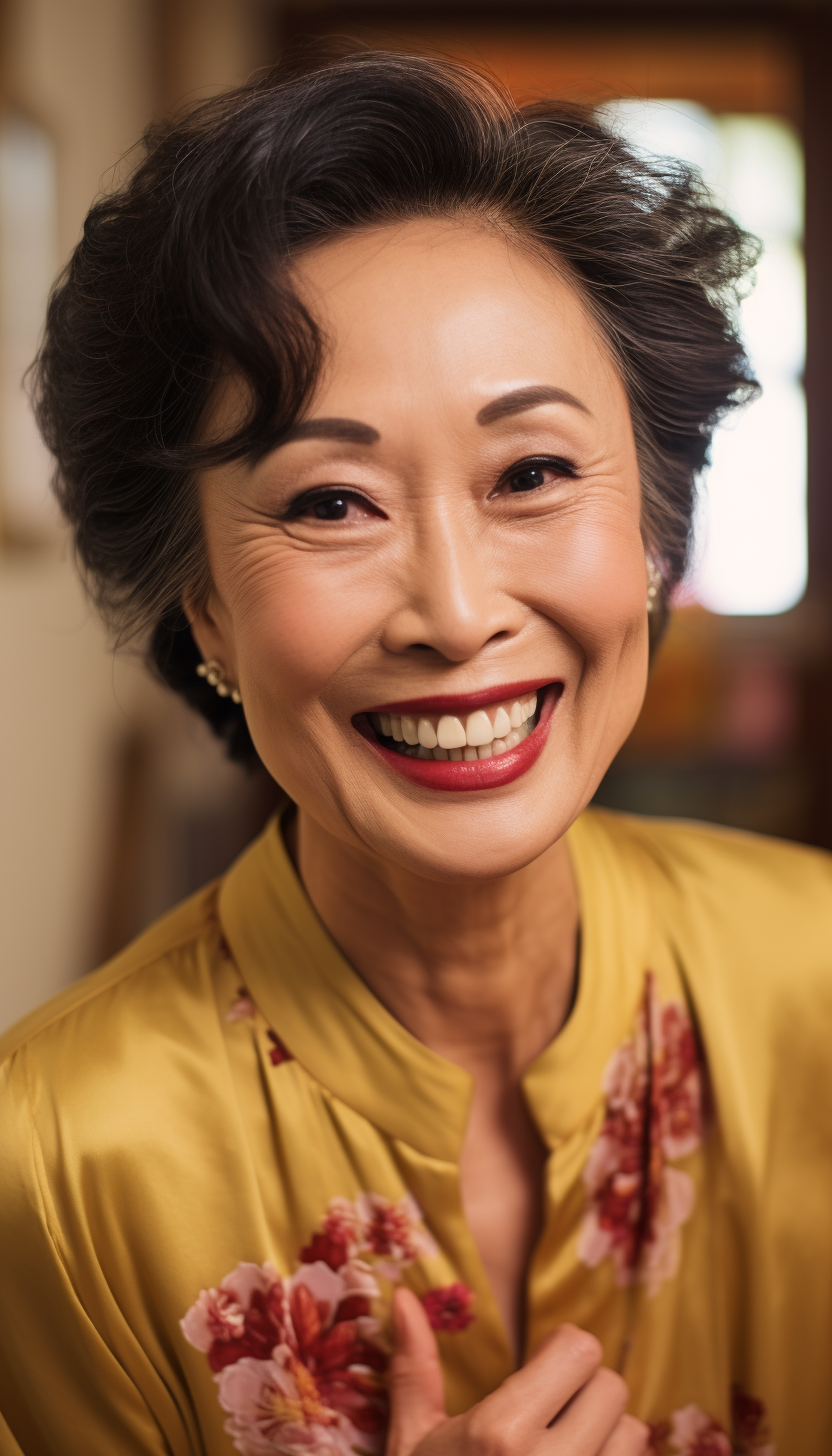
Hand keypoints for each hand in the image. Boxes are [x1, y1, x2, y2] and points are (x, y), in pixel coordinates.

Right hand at [386, 1288, 648, 1455]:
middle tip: (550, 1420)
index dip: (561, 1356)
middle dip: (585, 1396)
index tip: (538, 1376)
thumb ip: (414, 1369)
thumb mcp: (413, 1444)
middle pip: (613, 1388)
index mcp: (501, 1433)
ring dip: (607, 1441)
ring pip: (634, 1437)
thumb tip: (403, 1296)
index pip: (580, 1349)